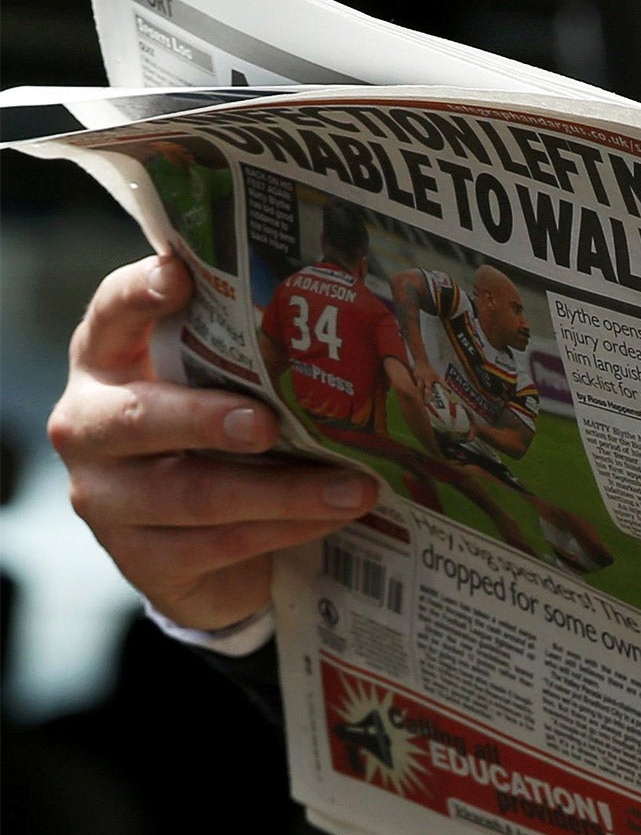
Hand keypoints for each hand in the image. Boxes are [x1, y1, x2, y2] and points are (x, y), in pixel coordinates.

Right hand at [48, 255, 379, 630]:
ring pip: (194, 494)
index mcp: (107, 363)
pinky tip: (336, 516)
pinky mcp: (141, 559)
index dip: (139, 294)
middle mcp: (91, 426)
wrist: (199, 551)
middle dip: (208, 420)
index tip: (178, 276)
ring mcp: (107, 498)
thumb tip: (346, 322)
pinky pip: (221, 543)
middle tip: (266, 424)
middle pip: (141, 417)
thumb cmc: (217, 443)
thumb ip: (246, 359)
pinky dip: (287, 528)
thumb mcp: (221, 392)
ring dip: (284, 491)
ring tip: (355, 487)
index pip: (111, 314)